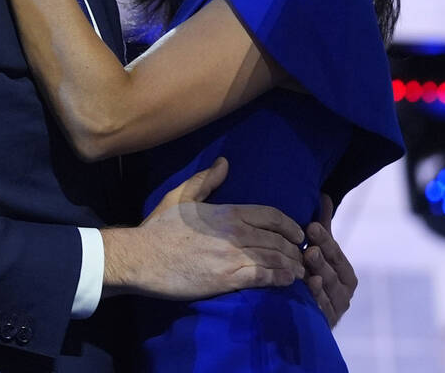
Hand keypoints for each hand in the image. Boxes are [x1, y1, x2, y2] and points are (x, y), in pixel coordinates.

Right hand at [101, 157, 305, 300]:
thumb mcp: (181, 197)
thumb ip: (205, 180)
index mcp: (228, 211)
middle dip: (294, 249)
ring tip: (300, 271)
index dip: (290, 225)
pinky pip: (263, 277)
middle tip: (303, 257)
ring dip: (292, 265)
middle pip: (278, 239)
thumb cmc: (159, 228)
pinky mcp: (228, 278)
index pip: (271, 215)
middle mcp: (236, 232)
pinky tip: (288, 281)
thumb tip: (224, 163)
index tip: (299, 234)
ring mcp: (233, 255)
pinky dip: (280, 279)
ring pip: (275, 258)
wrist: (142, 258)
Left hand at [304, 194, 357, 327]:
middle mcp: (344, 292)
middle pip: (332, 271)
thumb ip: (323, 227)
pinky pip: (320, 308)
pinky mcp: (324, 322)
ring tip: (308, 261)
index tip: (311, 226)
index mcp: (346, 274)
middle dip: (321, 258)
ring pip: (327, 289)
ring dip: (318, 274)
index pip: (336, 254)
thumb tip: (324, 195)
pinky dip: (315, 297)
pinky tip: (308, 286)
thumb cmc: (316, 278)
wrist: (308, 318)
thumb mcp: (321, 252)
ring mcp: (335, 309)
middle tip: (309, 245)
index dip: (325, 240)